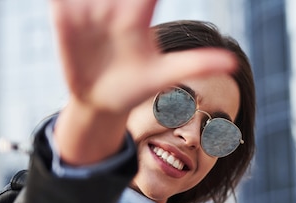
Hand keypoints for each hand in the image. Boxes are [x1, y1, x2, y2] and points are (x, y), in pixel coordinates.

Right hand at [48, 0, 235, 163]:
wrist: (103, 100)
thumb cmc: (138, 85)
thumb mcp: (166, 75)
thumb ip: (197, 64)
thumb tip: (234, 63)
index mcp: (137, 18)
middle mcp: (114, 10)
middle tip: (124, 2)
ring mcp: (89, 13)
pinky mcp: (65, 19)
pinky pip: (61, 0)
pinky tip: (66, 0)